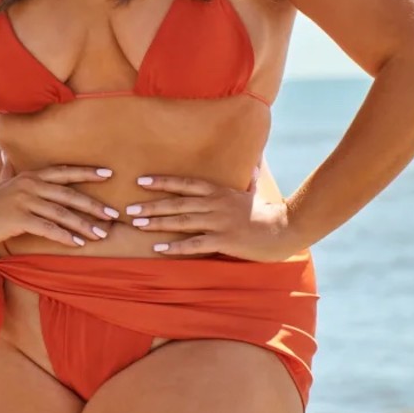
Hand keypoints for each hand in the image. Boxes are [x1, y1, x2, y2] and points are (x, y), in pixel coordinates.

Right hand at [0, 157, 119, 248]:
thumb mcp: (8, 186)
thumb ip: (20, 177)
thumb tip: (16, 159)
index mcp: (31, 176)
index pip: (64, 172)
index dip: (87, 172)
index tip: (109, 174)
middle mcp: (30, 185)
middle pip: (69, 194)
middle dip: (94, 205)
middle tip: (113, 214)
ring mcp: (24, 201)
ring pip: (62, 213)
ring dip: (84, 225)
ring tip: (101, 235)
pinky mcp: (19, 218)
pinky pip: (48, 228)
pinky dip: (64, 236)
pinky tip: (77, 244)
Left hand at [125, 173, 299, 261]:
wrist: (284, 229)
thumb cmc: (267, 212)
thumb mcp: (254, 192)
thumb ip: (249, 178)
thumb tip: (256, 163)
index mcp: (218, 191)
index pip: (185, 184)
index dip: (162, 182)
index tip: (141, 182)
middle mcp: (215, 204)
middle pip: (177, 202)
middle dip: (152, 205)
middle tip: (129, 209)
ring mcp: (219, 222)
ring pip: (182, 220)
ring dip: (157, 223)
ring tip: (137, 225)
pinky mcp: (224, 240)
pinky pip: (194, 243)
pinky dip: (175, 246)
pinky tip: (158, 248)